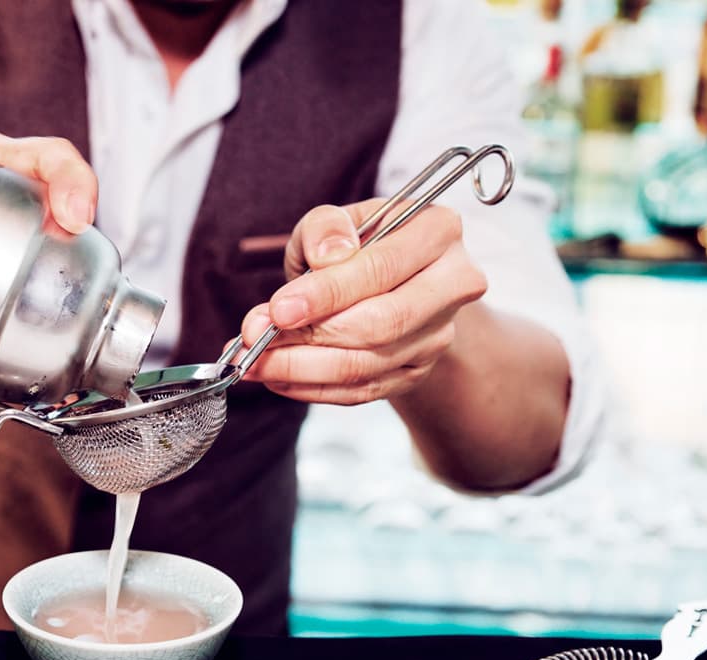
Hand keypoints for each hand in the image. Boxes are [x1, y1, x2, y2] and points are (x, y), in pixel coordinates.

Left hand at [237, 200, 486, 404]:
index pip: (381, 269)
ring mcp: (438, 334)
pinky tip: (277, 378)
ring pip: (368, 365)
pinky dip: (312, 388)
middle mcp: (452, 284)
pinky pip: (362, 392)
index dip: (326, 294)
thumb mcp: (335, 220)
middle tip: (255, 340)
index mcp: (438, 231)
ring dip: (300, 368)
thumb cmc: (354, 244)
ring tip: (254, 362)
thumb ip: (325, 228)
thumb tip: (328, 257)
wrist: (382, 280)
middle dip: (308, 337)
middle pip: (381, 324)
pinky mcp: (417, 372)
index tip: (277, 310)